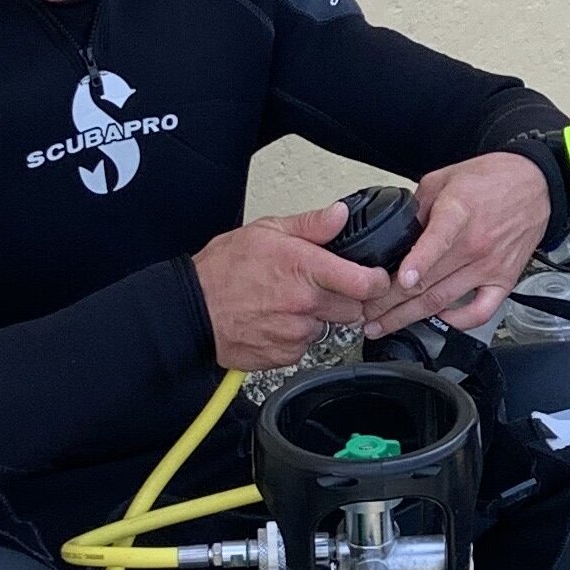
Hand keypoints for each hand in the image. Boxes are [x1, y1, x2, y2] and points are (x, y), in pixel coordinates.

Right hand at [193, 206, 374, 370]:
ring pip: (329, 328)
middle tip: (321, 287)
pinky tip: (278, 320)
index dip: (377, 281)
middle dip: (345, 299)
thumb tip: (340, 214)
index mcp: (305, 268)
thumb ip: (311, 225)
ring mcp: (296, 332)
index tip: (375, 278)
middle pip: (354, 308)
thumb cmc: (222, 271)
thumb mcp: (266, 231)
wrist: (192, 311)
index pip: (365, 283)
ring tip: (291, 303)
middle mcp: (305, 303)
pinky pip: (307, 346)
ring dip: (319, 318)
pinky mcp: (286, 354)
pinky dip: (298, 335)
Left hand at [355, 148, 552, 339]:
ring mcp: (490, 266)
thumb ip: (417, 206)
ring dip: (410, 317)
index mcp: (459, 212)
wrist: (537, 185)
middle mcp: (476, 244)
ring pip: (444, 301)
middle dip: (390, 301)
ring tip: (384, 324)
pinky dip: (458, 323)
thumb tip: (395, 232)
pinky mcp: (504, 280)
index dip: (416, 264)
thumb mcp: (445, 178)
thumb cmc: (493, 179)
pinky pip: (480, 312)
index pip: (437, 241)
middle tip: (365, 313)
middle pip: (428, 281)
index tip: (399, 281)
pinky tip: (438, 322)